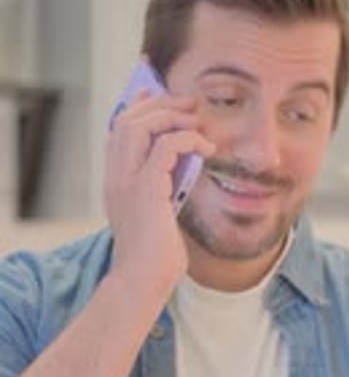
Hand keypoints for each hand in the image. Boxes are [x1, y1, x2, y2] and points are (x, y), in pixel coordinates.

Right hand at [105, 91, 214, 301]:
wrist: (144, 282)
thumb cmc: (155, 257)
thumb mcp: (158, 215)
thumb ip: (163, 189)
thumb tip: (186, 165)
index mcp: (115, 182)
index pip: (117, 130)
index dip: (137, 107)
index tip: (157, 94)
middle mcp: (116, 177)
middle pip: (127, 120)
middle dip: (159, 104)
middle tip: (189, 104)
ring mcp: (127, 182)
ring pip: (140, 125)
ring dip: (172, 116)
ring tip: (197, 121)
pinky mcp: (147, 190)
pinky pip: (167, 146)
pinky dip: (188, 139)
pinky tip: (206, 148)